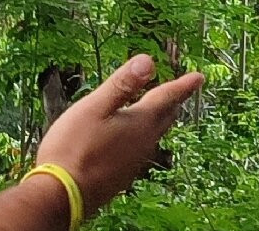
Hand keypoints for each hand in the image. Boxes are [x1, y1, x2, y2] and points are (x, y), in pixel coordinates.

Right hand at [36, 55, 203, 216]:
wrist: (59, 197)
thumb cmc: (72, 149)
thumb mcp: (94, 107)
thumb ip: (122, 84)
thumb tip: (148, 61)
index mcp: (140, 124)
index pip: (167, 98)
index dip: (184, 85)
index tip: (199, 77)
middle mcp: (143, 144)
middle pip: (165, 117)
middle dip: (173, 101)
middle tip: (181, 90)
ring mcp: (133, 162)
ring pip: (154, 134)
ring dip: (158, 118)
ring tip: (158, 109)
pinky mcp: (121, 175)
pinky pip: (140, 149)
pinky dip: (142, 135)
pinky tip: (130, 137)